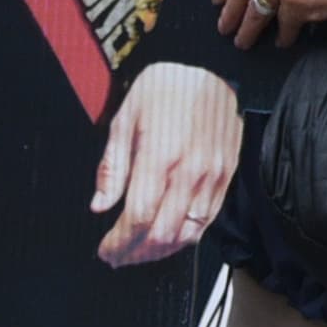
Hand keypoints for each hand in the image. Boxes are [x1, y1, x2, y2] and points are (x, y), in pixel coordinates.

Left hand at [91, 65, 239, 266]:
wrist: (211, 69)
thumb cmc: (163, 89)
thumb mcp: (125, 118)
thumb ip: (112, 166)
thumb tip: (99, 206)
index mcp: (160, 155)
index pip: (137, 217)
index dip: (118, 242)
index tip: (104, 250)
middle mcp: (191, 171)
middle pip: (162, 233)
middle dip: (135, 253)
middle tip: (117, 257)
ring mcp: (214, 175)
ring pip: (188, 233)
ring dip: (161, 252)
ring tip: (140, 253)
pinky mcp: (228, 175)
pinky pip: (208, 220)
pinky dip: (186, 237)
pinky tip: (168, 238)